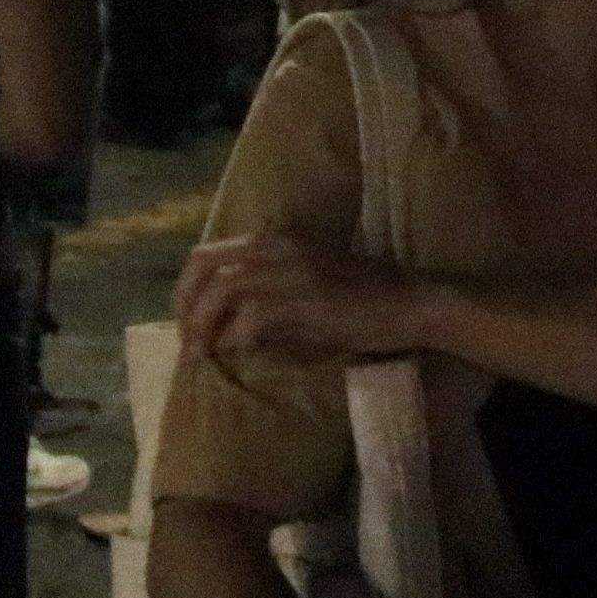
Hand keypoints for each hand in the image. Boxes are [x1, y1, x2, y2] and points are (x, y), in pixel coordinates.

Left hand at [177, 234, 421, 363]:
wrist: (412, 302)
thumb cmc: (362, 299)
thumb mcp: (305, 289)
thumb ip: (266, 299)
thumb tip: (225, 329)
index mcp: (272, 242)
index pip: (205, 254)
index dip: (186, 290)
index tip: (184, 324)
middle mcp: (276, 249)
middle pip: (205, 267)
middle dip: (186, 306)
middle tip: (187, 344)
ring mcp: (292, 271)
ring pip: (224, 289)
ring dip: (205, 324)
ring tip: (203, 355)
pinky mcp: (309, 299)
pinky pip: (256, 315)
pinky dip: (238, 336)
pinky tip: (238, 354)